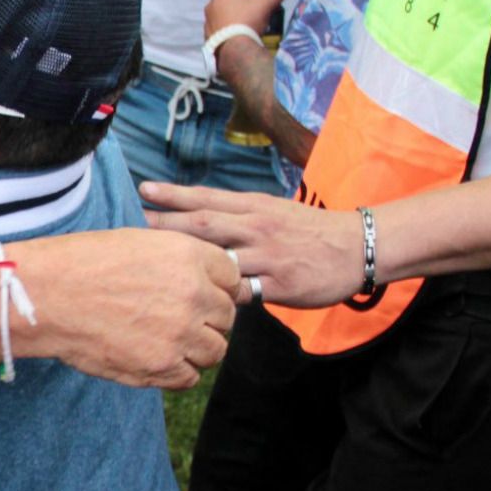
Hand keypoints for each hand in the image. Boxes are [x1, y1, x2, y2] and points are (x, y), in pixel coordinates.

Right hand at [21, 229, 240, 388]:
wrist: (47, 295)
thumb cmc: (83, 264)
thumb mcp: (138, 242)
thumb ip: (177, 260)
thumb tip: (200, 278)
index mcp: (188, 256)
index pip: (231, 277)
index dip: (217, 288)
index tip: (202, 295)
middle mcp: (192, 294)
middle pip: (226, 316)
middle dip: (208, 319)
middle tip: (179, 320)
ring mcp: (180, 333)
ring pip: (216, 350)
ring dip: (197, 348)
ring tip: (168, 342)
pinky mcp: (161, 366)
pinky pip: (190, 377)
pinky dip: (177, 371)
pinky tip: (155, 358)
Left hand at [142, 182, 366, 308]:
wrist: (357, 247)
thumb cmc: (308, 229)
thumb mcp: (272, 210)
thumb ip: (237, 214)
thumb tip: (197, 216)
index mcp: (253, 206)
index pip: (206, 197)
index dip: (174, 194)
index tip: (144, 190)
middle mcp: (257, 226)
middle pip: (205, 223)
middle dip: (167, 223)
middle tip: (133, 224)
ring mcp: (268, 256)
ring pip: (220, 257)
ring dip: (188, 261)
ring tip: (155, 265)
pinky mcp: (280, 284)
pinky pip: (244, 291)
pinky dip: (221, 295)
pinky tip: (197, 300)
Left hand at [204, 0, 285, 37]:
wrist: (234, 50)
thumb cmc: (249, 21)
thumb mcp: (266, 4)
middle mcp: (211, 4)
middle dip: (244, 2)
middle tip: (257, 9)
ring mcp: (207, 21)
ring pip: (225, 13)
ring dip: (236, 15)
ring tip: (249, 23)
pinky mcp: (208, 35)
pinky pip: (221, 28)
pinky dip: (229, 28)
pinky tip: (239, 34)